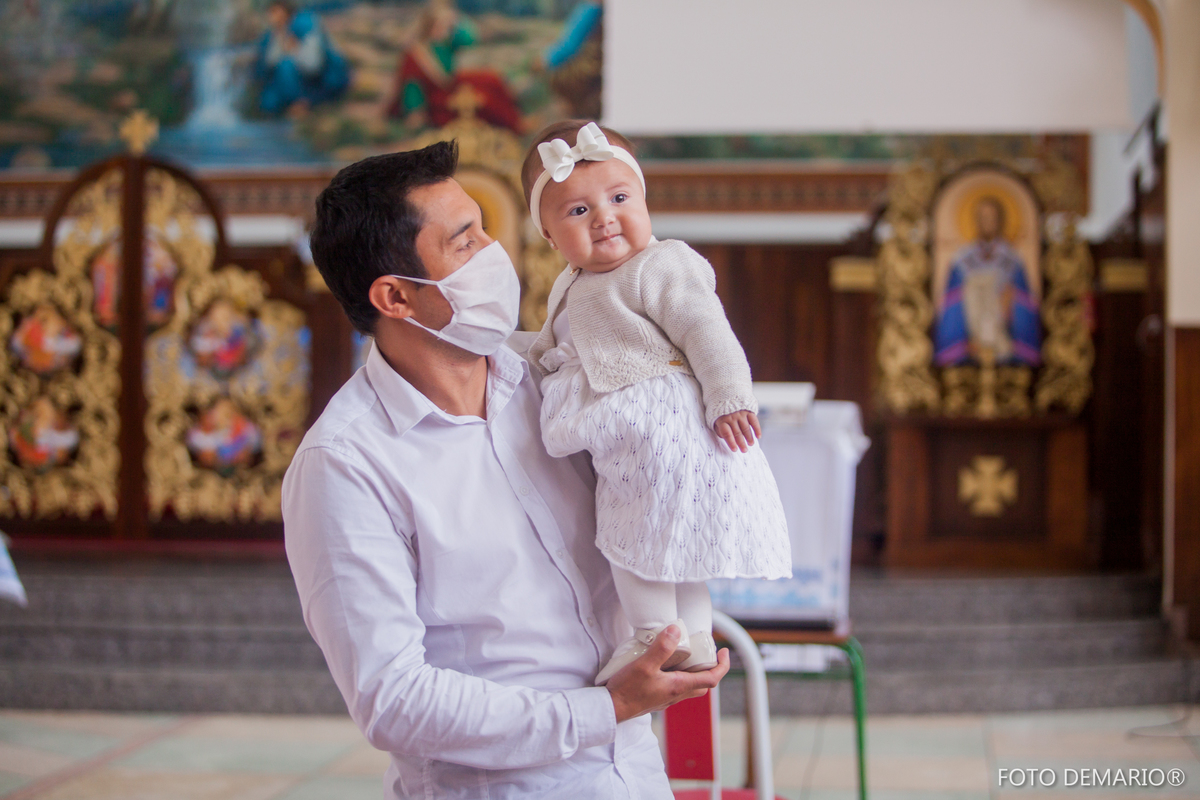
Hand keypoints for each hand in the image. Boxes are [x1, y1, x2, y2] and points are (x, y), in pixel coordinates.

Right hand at [606, 624, 729, 722]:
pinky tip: (663, 663)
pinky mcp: (656, 697)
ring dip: (692, 670)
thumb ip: (662, 648)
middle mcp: (676, 694)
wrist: (611, 709)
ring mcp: (666, 697)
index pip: (712, 678)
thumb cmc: (627, 691)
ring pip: (688, 685)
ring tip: (684, 653)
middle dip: (709, 668)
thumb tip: (676, 631)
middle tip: (706, 652)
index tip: (724, 651)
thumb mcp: (644, 665)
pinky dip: (676, 673)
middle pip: (702, 683)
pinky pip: (674, 685)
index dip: (722, 665)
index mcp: (679, 686)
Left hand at [713, 410, 760, 452]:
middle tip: (744, 450)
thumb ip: (719, 429)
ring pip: (746, 428)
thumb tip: (725, 438)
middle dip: (741, 443)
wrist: (726, 393)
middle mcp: (731, 417)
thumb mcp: (714, 419)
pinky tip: (758, 436)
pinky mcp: (748, 410)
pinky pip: (754, 421)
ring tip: (751, 444)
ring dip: (749, 437)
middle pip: (737, 433)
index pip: (727, 434)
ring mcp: (740, 413)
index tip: (735, 450)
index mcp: (722, 420)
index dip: (731, 442)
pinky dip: (757, 429)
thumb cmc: (720, 411)